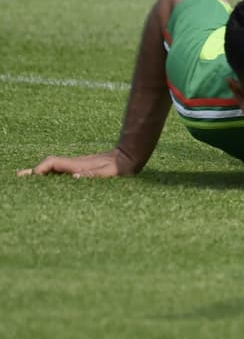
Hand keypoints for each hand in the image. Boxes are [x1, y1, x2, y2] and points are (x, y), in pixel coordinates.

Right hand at [17, 150, 132, 177]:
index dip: (40, 169)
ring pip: (55, 168)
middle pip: (50, 165)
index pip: (52, 163)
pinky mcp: (82, 168)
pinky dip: (52, 175)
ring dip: (42, 173)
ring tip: (27, 180)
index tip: (33, 177)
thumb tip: (75, 177)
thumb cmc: (120, 167)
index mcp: (77, 165)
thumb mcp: (108, 173)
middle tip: (18, 176)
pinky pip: (63, 171)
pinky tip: (49, 181)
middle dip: (34, 171)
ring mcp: (78, 165)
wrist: (129, 157)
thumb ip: (92, 175)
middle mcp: (74, 164)